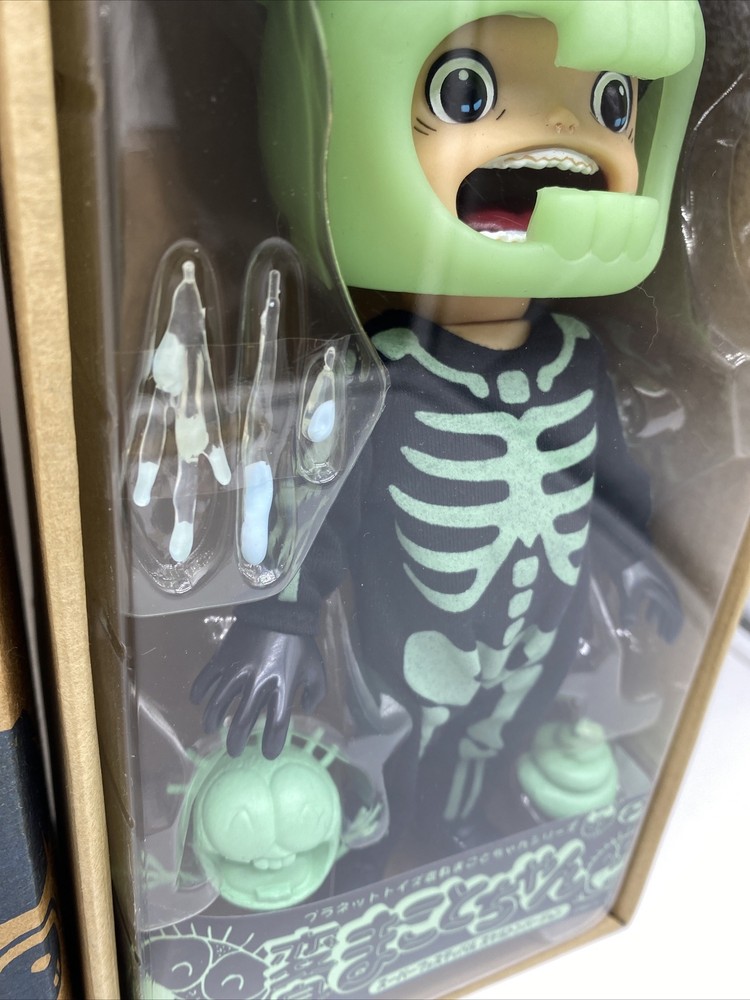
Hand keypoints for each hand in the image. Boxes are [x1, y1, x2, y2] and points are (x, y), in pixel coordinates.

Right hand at [190, 621, 325, 758]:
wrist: (279, 609)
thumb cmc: (300, 641)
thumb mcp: (316, 667)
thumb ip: (316, 692)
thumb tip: (307, 709)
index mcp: (283, 686)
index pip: (277, 725)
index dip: (272, 745)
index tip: (267, 754)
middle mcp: (258, 682)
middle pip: (242, 722)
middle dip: (236, 742)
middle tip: (233, 750)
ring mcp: (237, 669)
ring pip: (217, 704)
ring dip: (212, 721)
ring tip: (212, 728)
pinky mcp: (222, 657)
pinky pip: (204, 679)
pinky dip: (198, 693)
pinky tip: (198, 701)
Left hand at [616, 557, 682, 642]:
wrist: (626, 549)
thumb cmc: (629, 571)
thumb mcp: (629, 592)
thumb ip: (628, 611)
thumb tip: (626, 629)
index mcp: (665, 593)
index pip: (675, 615)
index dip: (672, 629)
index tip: (668, 641)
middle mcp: (666, 588)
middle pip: (672, 609)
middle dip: (668, 624)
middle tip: (664, 637)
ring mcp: (659, 582)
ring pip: (664, 603)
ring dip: (661, 616)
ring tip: (656, 627)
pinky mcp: (651, 578)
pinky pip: (657, 597)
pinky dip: (654, 607)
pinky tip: (646, 614)